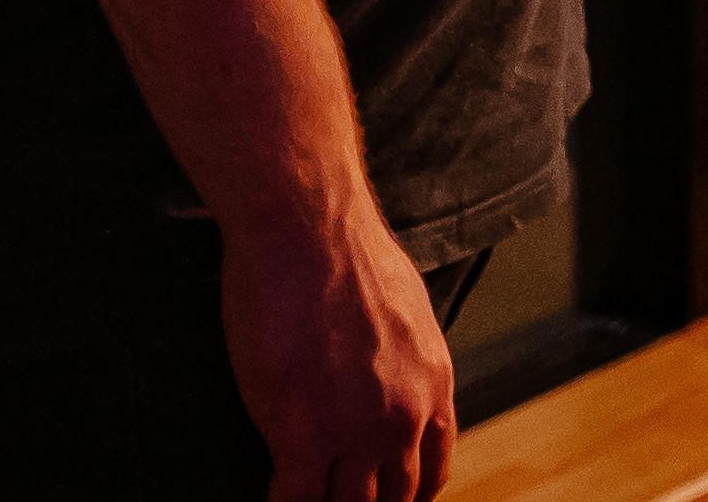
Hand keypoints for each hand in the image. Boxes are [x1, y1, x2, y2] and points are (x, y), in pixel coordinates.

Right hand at [223, 202, 455, 501]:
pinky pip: (296, 501)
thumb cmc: (349, 256)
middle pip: (393, 499)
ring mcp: (355, 432)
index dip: (406, 497)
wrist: (311, 233)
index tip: (386, 500)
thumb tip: (391, 376)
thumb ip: (404, 361)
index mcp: (433, 385)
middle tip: (341, 500)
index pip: (432, 471)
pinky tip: (274, 498)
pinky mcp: (302, 435)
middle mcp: (404, 417)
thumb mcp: (407, 313)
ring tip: (309, 500)